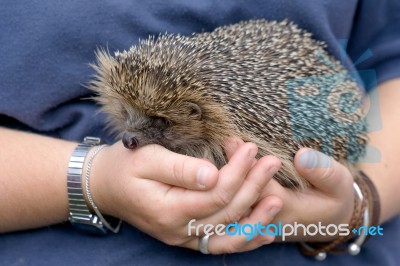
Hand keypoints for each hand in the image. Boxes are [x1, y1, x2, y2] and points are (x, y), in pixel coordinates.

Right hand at [89, 141, 281, 253]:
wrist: (105, 186)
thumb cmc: (124, 166)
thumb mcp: (146, 158)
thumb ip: (179, 169)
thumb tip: (212, 175)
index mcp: (168, 209)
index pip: (215, 194)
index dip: (237, 172)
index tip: (250, 148)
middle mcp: (178, 231)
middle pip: (226, 213)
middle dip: (253, 187)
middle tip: (271, 163)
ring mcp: (183, 238)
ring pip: (228, 237)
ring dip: (256, 219)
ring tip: (277, 199)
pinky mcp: (186, 237)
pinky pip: (219, 244)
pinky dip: (243, 239)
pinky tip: (263, 230)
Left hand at [225, 138, 354, 241]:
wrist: (330, 221)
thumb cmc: (334, 198)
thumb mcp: (338, 184)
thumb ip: (323, 172)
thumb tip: (302, 156)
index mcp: (288, 211)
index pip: (260, 190)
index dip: (246, 168)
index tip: (236, 141)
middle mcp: (266, 218)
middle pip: (239, 197)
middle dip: (231, 168)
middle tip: (228, 141)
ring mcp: (256, 221)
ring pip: (232, 203)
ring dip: (225, 177)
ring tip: (224, 148)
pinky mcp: (251, 218)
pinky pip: (232, 207)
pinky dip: (226, 186)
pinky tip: (219, 167)